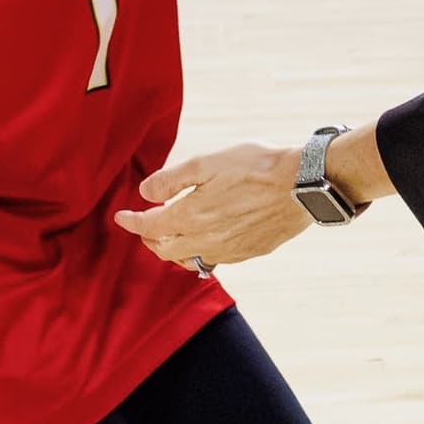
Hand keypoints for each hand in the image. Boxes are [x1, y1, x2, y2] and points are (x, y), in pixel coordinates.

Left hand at [115, 142, 308, 270]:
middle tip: (144, 225)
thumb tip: (145, 192)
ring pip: (189, 260)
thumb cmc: (256, 167)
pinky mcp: (247, 253)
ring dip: (173, 249)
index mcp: (190, 217)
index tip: (121, 216)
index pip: (149, 227)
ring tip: (171, 236)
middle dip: (149, 238)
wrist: (303, 185)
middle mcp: (205, 241)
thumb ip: (172, 179)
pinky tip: (205, 239)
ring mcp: (228, 251)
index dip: (131, 221)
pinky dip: (200, 251)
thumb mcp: (207, 163)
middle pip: (165, 250)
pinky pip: (214, 260)